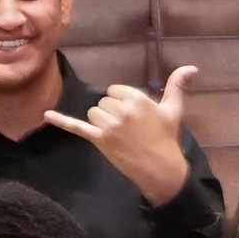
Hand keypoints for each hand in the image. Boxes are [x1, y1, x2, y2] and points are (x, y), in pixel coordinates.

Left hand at [41, 67, 202, 206]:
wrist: (162, 170)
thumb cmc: (167, 138)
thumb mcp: (174, 110)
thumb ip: (177, 86)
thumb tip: (192, 67)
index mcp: (137, 99)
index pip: (116, 91)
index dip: (123, 102)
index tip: (135, 116)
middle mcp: (120, 110)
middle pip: (104, 101)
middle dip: (113, 112)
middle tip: (129, 129)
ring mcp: (108, 126)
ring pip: (94, 112)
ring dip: (102, 121)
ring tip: (118, 134)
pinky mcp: (99, 140)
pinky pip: (77, 127)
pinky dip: (61, 121)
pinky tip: (46, 115)